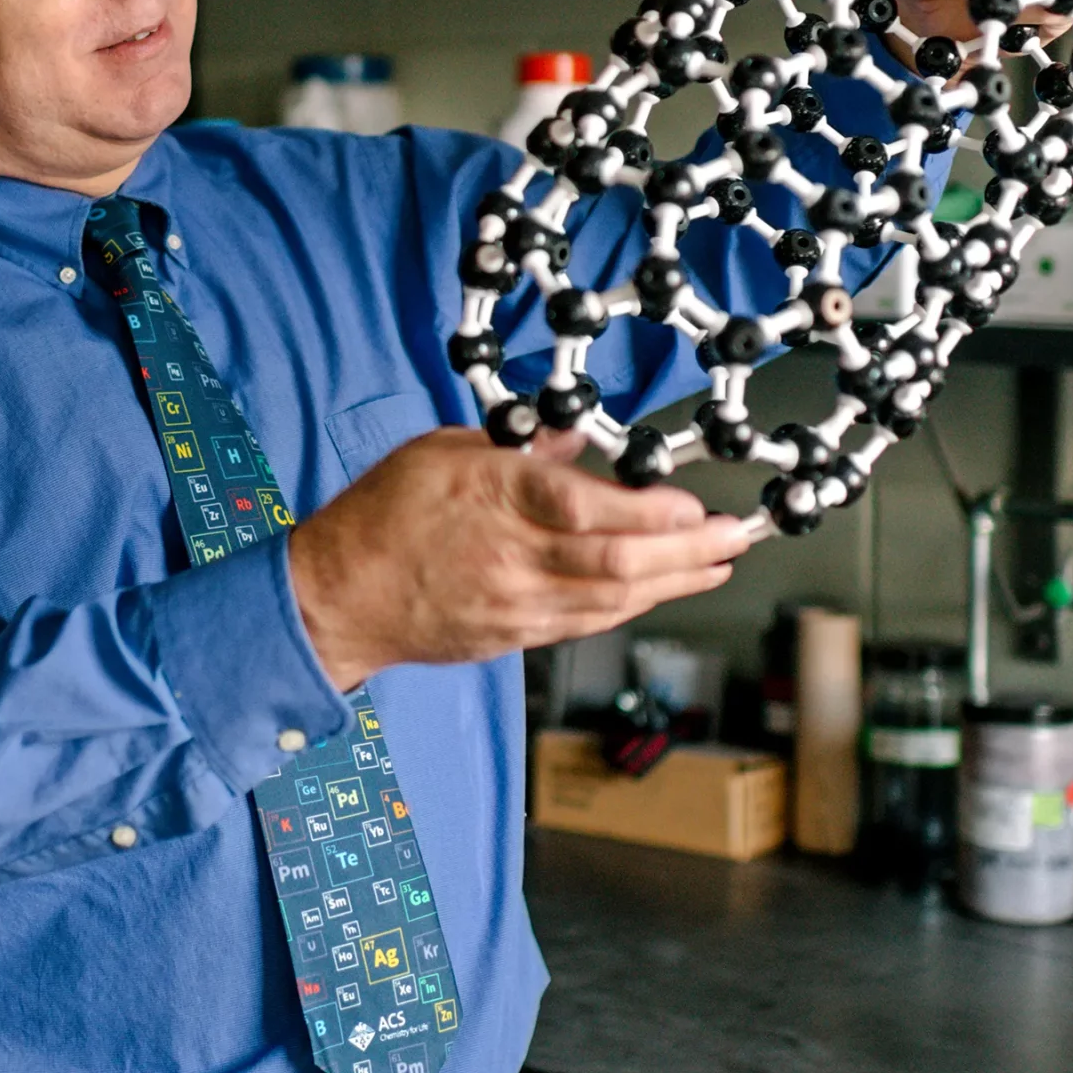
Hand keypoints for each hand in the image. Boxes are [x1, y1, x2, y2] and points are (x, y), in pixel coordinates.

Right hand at [287, 428, 753, 691]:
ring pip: (612, 600)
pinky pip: (587, 622)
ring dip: (674, 583)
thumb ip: (515, 445)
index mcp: (492, 494)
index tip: (691, 504)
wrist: (338, 596)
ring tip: (717, 565)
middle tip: (734, 537)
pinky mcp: (514, 635)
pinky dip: (631, 606)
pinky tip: (661, 590)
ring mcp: (514, 603)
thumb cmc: (384, 515)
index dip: (650, 512)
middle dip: (687, 552)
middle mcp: (510, 554)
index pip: (585, 506)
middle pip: (616, 561)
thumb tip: (573, 436)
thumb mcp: (443, 449)